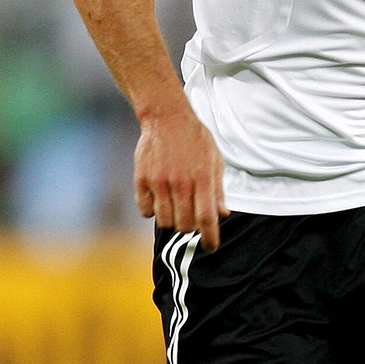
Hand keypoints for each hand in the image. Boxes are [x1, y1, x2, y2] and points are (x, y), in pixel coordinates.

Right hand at [134, 107, 229, 249]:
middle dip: (190, 227)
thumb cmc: (195, 140)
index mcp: (202, 179)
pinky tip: (159, 198)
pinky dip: (153, 210)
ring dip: (172, 220)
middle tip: (191, 216)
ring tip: (175, 206)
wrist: (166, 117)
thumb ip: (218, 190)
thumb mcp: (215, 161)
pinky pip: (145, 210)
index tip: (211, 247)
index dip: (210, 238)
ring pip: (165, 222)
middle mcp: (180, 183)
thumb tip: (223, 215)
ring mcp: (159, 182)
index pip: (206, 219)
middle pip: (184, 225)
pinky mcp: (141, 179)